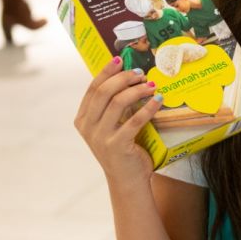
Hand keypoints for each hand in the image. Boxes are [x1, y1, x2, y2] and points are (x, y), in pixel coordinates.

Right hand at [74, 57, 162, 186]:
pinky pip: (135, 120)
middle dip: (124, 78)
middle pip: (104, 92)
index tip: (120, 59)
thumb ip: (112, 105)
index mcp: (82, 119)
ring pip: (118, 102)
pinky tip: (158, 101)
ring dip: (137, 90)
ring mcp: (100, 137)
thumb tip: (128, 76)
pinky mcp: (116, 146)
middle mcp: (87, 127)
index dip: (107, 71)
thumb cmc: (123, 148)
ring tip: (152, 85)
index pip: (93, 88)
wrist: (127, 180)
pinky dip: (148, 107)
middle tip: (141, 73)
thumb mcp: (111, 126)